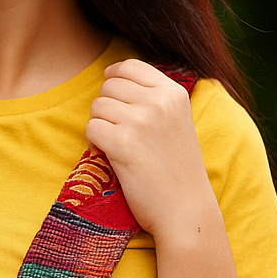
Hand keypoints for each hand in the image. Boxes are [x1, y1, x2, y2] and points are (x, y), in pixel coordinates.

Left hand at [86, 59, 211, 236]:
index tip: (111, 94)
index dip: (113, 77)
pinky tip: (108, 157)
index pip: (130, 66)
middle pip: (109, 86)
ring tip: (114, 147)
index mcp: (174, 93)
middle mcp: (159, 102)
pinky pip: (91, 129)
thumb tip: (113, 79)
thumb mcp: (177, 124)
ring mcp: (141, 121)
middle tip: (116, 133)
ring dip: (99, 127)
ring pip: (97, 107)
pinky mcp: (123, 143)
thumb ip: (154, 101)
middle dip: (106, 109)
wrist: (185, 211)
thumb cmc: (177, 172)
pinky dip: (94, 144)